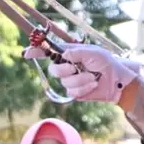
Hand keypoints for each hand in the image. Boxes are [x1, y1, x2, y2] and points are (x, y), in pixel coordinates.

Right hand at [23, 44, 139, 102]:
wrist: (117, 81)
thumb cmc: (106, 62)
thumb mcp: (93, 52)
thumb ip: (76, 52)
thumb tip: (63, 55)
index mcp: (69, 54)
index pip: (49, 52)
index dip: (37, 52)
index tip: (27, 53)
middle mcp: (67, 66)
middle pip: (53, 69)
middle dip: (65, 69)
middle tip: (76, 68)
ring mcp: (70, 79)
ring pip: (65, 81)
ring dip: (80, 79)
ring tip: (93, 77)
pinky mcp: (74, 91)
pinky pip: (72, 91)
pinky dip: (83, 88)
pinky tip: (92, 84)